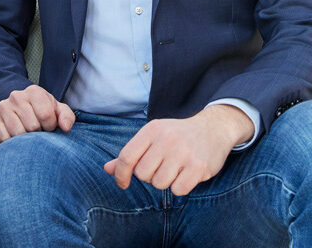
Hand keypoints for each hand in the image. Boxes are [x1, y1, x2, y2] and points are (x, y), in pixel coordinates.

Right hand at [0, 84, 75, 142]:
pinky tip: (17, 137)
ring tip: (28, 134)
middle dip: (38, 133)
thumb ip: (66, 116)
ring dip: (25, 139)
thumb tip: (65, 127)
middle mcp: (16, 96)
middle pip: (32, 126)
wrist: (22, 108)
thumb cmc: (43, 111)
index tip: (49, 126)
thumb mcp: (58, 110)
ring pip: (18, 133)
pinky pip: (4, 137)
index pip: (45, 115)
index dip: (51, 126)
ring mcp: (3, 107)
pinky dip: (12, 142)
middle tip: (38, 131)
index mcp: (34, 91)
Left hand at [103, 104, 254, 195]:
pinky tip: (186, 174)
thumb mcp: (152, 137)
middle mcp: (166, 140)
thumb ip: (131, 153)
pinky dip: (179, 187)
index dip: (120, 173)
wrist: (212, 128)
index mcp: (151, 130)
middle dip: (148, 176)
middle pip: (142, 174)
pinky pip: (178, 190)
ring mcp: (183, 153)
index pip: (126, 156)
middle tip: (160, 167)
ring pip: (159, 183)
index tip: (121, 183)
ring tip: (174, 169)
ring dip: (165, 182)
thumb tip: (108, 169)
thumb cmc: (176, 135)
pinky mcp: (199, 167)